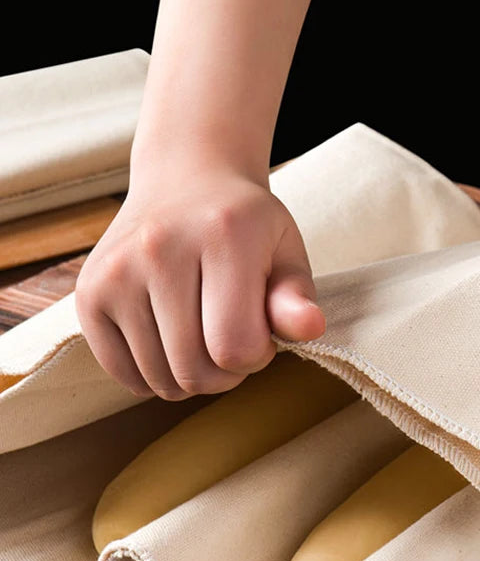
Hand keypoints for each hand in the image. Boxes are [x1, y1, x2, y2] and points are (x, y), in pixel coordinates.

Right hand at [75, 166, 324, 400]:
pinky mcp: (87, 295)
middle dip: (227, 373)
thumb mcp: (286, 252)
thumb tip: (311, 327)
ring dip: (192, 376)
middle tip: (234, 337)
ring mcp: (114, 272)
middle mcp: (158, 249)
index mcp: (221, 236)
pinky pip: (125, 375)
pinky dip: (155, 374)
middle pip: (195, 371)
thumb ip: (297, 296)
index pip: (236, 347)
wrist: (186, 181)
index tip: (261, 329)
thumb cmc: (246, 226)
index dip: (258, 355)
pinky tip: (171, 340)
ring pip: (161, 379)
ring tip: (203, 334)